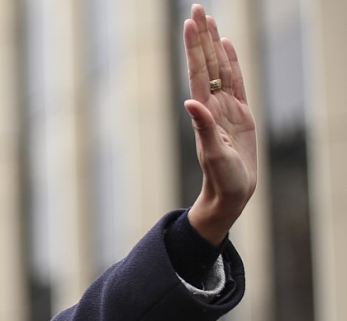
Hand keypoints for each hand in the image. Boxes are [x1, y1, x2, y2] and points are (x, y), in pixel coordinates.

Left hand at [183, 4, 257, 244]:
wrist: (231, 193)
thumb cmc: (220, 178)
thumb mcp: (212, 153)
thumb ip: (203, 127)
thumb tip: (190, 102)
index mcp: (204, 112)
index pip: (198, 72)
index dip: (194, 48)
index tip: (189, 24)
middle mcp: (213, 105)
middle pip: (207, 63)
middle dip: (201, 36)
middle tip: (196, 8)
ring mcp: (227, 108)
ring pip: (220, 68)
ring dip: (213, 44)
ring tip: (208, 19)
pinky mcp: (241, 114)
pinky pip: (236, 81)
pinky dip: (231, 62)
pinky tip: (226, 45)